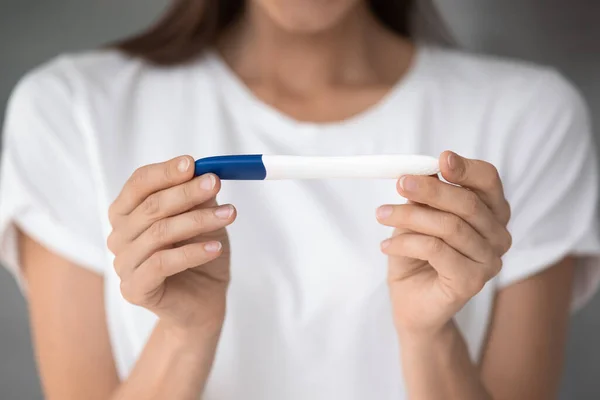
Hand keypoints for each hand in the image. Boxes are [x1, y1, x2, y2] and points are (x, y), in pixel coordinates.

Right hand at [107, 156, 235, 332]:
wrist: (204, 300)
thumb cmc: (200, 253)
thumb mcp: (204, 218)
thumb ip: (199, 197)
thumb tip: (204, 172)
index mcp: (128, 212)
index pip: (139, 183)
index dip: (166, 172)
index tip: (193, 163)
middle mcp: (119, 235)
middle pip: (151, 206)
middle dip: (187, 192)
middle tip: (216, 183)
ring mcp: (123, 263)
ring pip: (160, 233)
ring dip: (198, 220)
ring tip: (230, 215)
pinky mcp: (134, 288)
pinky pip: (162, 263)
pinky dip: (192, 252)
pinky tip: (216, 248)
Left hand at [377, 151, 511, 336]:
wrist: (411, 301)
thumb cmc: (416, 255)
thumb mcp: (417, 217)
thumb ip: (424, 196)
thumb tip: (417, 173)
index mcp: (491, 212)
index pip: (488, 181)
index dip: (466, 168)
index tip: (440, 159)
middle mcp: (498, 236)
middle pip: (469, 203)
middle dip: (431, 190)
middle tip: (400, 183)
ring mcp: (489, 261)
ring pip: (450, 227)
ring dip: (410, 216)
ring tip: (382, 215)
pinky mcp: (472, 282)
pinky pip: (437, 251)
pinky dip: (406, 243)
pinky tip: (386, 246)